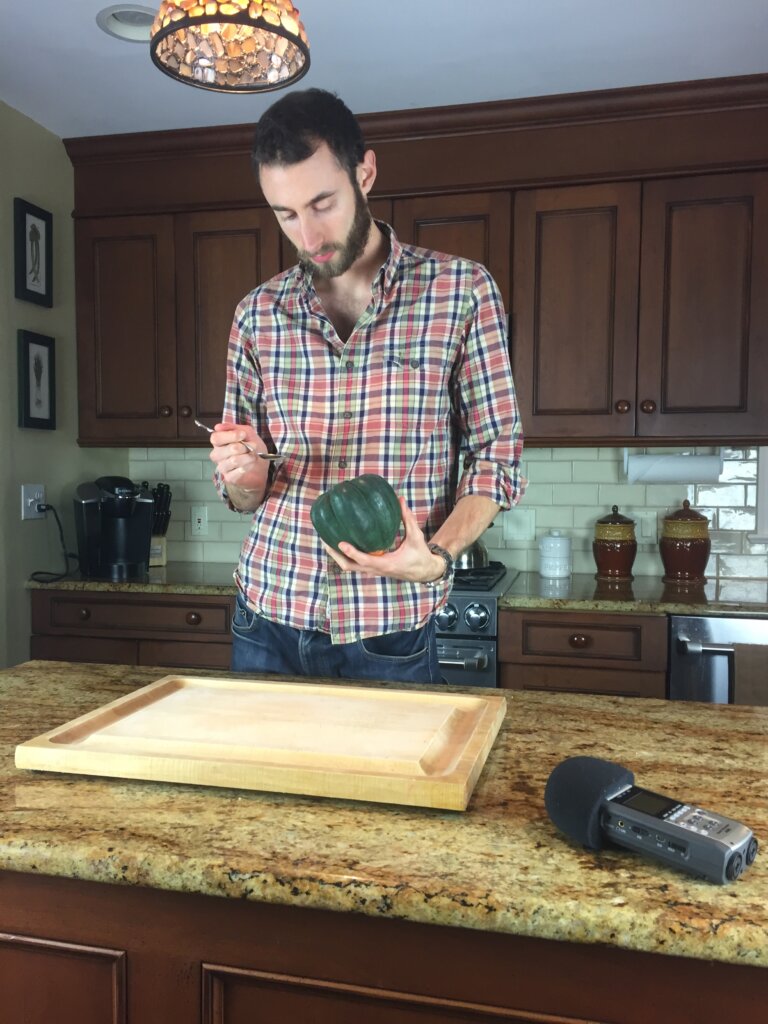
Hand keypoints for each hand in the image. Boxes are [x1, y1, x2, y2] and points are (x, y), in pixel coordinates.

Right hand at [208, 421, 269, 492]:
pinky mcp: (229, 478)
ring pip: (232, 461)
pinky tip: (251, 464)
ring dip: (247, 457)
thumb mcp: (247, 433)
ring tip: (253, 455)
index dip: (229, 436)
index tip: (243, 435)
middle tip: (252, 447)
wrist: (261, 466)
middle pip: (222, 450)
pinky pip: (237, 471)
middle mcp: (217, 455)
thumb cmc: (252, 448)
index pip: (215, 438)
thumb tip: (218, 426)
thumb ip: (234, 428)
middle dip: (241, 447)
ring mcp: (222, 467)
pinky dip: (247, 466)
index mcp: (219, 442)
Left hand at [324, 498, 445, 582]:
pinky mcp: (372, 569)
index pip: (364, 560)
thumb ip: (407, 518)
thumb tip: (400, 499)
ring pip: (350, 567)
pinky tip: (340, 543)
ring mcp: (373, 571)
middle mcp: (376, 570)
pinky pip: (355, 564)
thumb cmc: (420, 555)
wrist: (424, 572)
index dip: (351, 552)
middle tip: (324, 539)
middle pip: (349, 566)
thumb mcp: (416, 536)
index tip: (340, 543)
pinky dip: (344, 556)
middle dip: (335, 555)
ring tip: (326, 540)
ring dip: (337, 556)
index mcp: (386, 564)